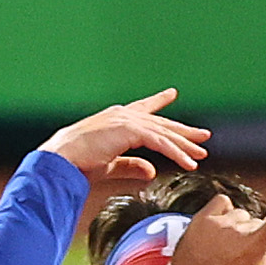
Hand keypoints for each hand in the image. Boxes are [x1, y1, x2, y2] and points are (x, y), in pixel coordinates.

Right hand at [36, 90, 209, 184]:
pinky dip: (176, 153)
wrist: (62, 160)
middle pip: (160, 123)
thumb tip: (152, 171)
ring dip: (184, 145)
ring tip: (200, 155)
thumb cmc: (79, 163)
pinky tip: (188, 163)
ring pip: (163, 133)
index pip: (143, 109)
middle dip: (183, 131)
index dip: (158, 101)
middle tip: (203, 136)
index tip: (171, 93)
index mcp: (116, 120)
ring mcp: (126, 120)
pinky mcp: (129, 130)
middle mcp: (123, 115)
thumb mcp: (111, 165)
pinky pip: (160, 142)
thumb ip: (132, 166)